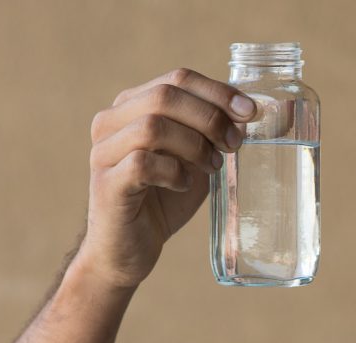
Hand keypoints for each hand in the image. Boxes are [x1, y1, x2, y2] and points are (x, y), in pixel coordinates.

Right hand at [80, 68, 256, 288]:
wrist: (128, 249)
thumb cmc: (164, 200)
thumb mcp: (195, 160)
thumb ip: (213, 135)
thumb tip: (248, 114)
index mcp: (133, 106)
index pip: (178, 79)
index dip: (218, 91)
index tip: (250, 111)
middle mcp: (111, 122)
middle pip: (166, 96)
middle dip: (210, 117)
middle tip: (234, 144)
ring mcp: (104, 152)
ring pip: (153, 126)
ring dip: (194, 145)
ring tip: (212, 167)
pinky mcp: (107, 184)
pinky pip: (142, 164)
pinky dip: (173, 172)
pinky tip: (184, 184)